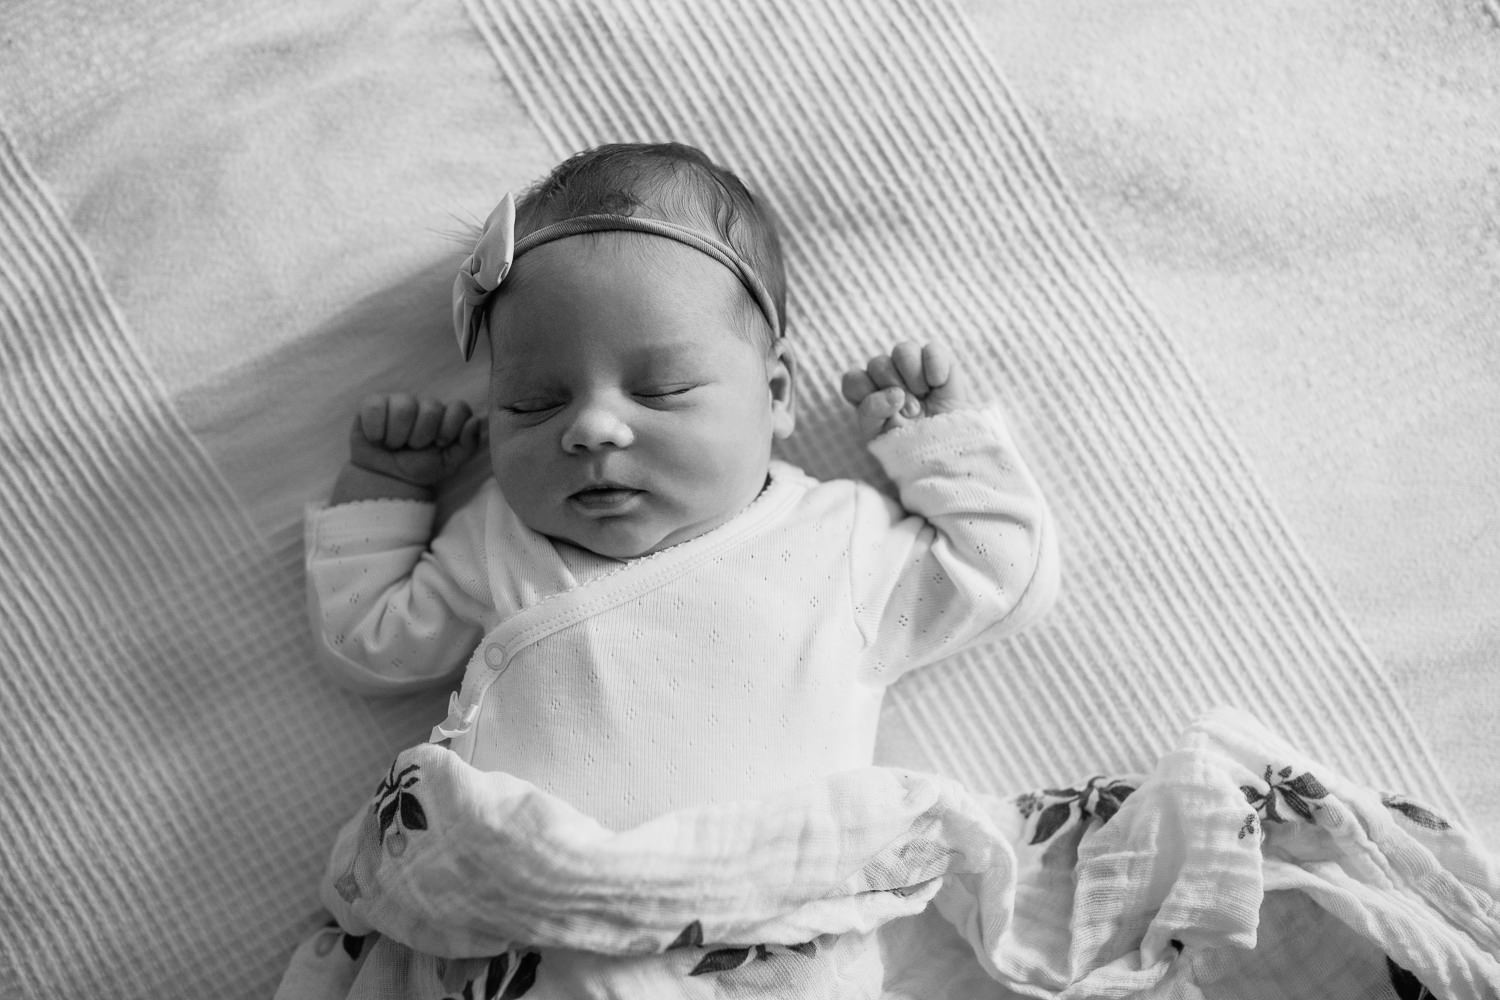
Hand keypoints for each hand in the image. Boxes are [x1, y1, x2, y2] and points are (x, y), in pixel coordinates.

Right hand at [347, 393, 485, 487]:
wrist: (385, 479)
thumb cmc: (419, 468)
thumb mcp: (448, 464)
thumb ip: (467, 445)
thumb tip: (475, 421)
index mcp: (446, 417)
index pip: (459, 408)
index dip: (450, 428)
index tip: (439, 444)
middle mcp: (424, 405)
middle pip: (432, 408)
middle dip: (421, 436)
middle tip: (413, 447)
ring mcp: (399, 401)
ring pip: (405, 406)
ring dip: (398, 435)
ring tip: (394, 445)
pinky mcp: (374, 404)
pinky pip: (376, 406)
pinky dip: (376, 429)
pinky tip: (377, 438)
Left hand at [839, 341, 970, 439]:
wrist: (943, 445)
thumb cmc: (907, 440)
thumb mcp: (879, 434)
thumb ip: (872, 412)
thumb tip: (894, 393)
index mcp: (868, 391)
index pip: (853, 379)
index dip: (866, 394)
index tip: (883, 413)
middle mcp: (887, 374)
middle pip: (877, 364)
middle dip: (893, 390)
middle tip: (910, 412)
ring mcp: (912, 364)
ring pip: (902, 351)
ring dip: (912, 376)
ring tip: (923, 395)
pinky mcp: (938, 360)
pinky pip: (931, 350)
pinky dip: (934, 368)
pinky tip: (938, 384)